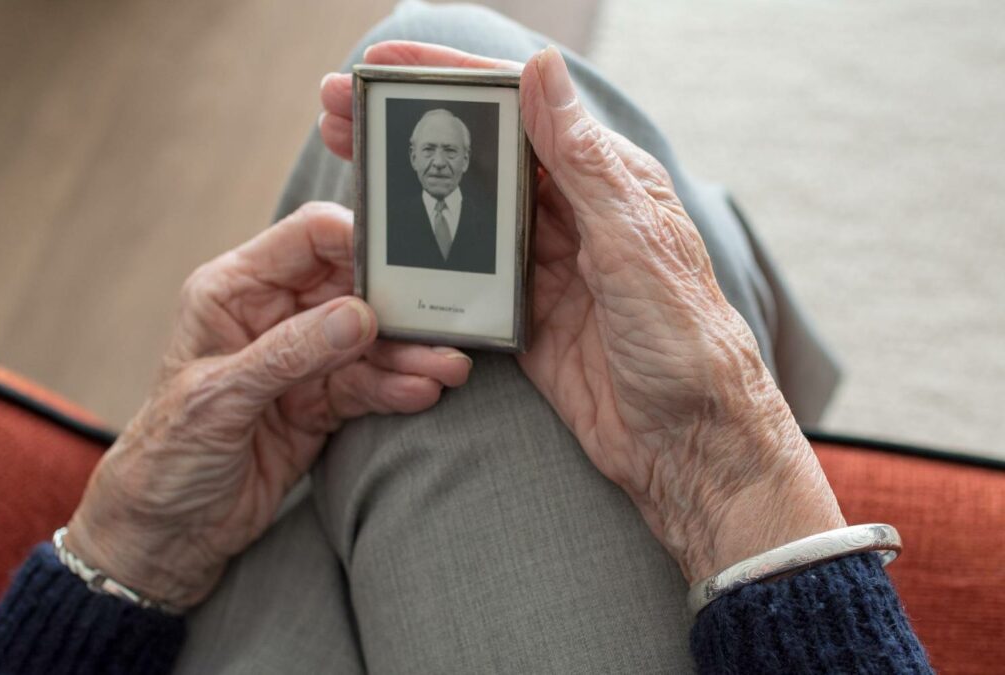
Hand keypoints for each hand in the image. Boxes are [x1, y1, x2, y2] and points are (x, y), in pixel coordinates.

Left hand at [66, 202, 471, 608]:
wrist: (168, 533)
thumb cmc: (166, 455)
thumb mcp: (218, 398)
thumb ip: (289, 354)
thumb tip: (359, 317)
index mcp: (235, 292)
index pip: (307, 240)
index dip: (357, 239)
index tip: (404, 257)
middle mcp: (272, 317)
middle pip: (352, 289)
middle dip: (399, 305)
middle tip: (444, 319)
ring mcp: (301, 361)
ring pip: (368, 342)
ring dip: (409, 353)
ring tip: (448, 367)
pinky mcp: (322, 402)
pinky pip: (368, 385)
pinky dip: (397, 388)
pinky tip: (423, 391)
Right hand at [321, 43, 842, 581]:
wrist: (690, 444)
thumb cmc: (686, 341)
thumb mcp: (633, 243)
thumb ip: (585, 161)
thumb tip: (540, 69)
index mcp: (607, 180)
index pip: (521, 109)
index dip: (451, 79)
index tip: (386, 64)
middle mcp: (574, 215)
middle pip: (481, 156)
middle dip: (412, 127)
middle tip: (341, 109)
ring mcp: (545, 267)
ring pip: (467, 211)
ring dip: (410, 186)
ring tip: (347, 163)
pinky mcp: (525, 317)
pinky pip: (465, 278)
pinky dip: (425, 260)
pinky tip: (382, 249)